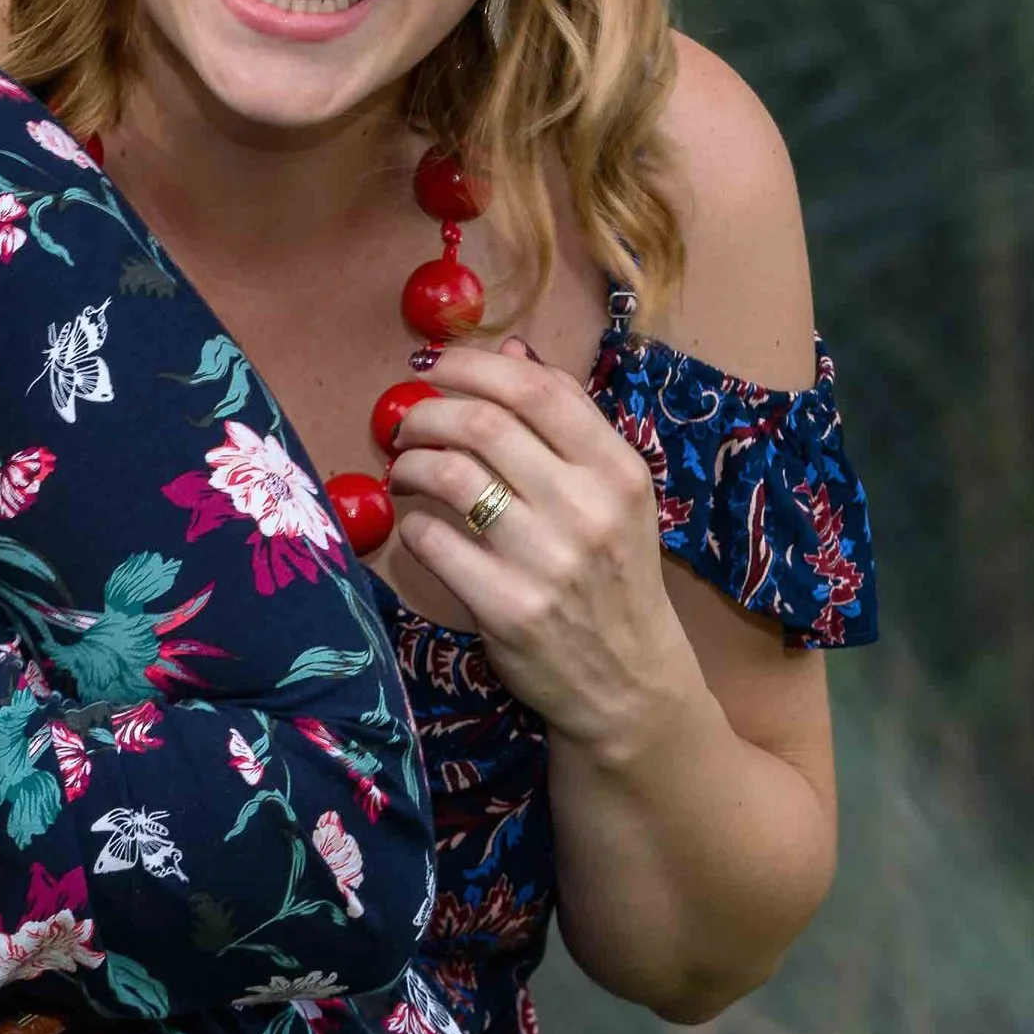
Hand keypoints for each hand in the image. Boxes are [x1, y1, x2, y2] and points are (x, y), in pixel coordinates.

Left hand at [385, 342, 703, 759]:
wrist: (629, 683)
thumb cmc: (613, 576)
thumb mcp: (614, 496)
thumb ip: (566, 421)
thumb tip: (512, 350)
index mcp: (618, 469)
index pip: (536, 388)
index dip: (471, 364)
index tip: (432, 366)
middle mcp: (587, 508)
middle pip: (481, 424)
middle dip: (425, 413)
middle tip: (405, 424)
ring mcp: (547, 560)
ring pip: (449, 477)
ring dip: (409, 465)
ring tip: (404, 472)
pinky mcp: (507, 608)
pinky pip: (432, 542)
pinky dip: (412, 525)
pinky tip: (418, 528)